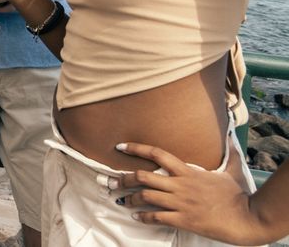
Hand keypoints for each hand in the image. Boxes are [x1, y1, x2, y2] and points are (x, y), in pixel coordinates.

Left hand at [111, 141, 270, 244]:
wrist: (247, 218)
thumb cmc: (239, 196)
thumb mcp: (232, 172)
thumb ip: (228, 155)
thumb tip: (232, 138)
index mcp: (189, 171)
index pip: (157, 154)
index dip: (136, 148)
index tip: (120, 146)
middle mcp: (180, 185)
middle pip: (143, 176)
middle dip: (124, 178)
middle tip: (111, 181)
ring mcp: (181, 202)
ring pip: (145, 197)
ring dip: (129, 198)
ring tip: (121, 200)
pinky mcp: (183, 220)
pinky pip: (157, 217)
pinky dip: (143, 217)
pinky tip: (136, 217)